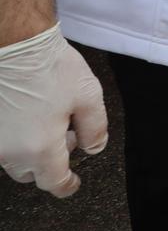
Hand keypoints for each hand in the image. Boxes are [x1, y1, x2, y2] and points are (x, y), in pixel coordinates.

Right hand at [0, 25, 107, 198]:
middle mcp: (10, 150)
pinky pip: (3, 142)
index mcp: (39, 149)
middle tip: (67, 137)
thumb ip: (95, 128)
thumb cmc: (50, 68)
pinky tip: (30, 113)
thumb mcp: (88, 96)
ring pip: (14, 158)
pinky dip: (16, 137)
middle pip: (31, 172)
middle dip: (50, 163)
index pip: (53, 181)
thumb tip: (93, 147)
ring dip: (31, 150)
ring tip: (49, 121)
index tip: (72, 184)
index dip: (66, 185)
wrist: (14, 44)